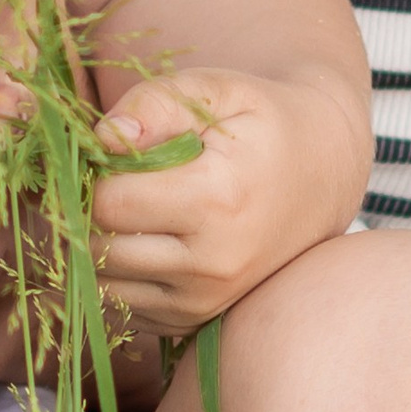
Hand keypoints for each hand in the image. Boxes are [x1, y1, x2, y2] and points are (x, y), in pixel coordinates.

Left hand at [90, 66, 368, 336]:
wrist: (322, 171)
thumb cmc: (260, 120)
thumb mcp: (215, 89)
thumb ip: (155, 103)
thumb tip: (101, 140)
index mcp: (216, 201)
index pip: (108, 203)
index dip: (93, 173)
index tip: (110, 152)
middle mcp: (212, 265)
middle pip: (98, 248)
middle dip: (88, 211)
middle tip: (112, 177)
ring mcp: (206, 302)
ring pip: (103, 284)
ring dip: (98, 245)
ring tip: (128, 204)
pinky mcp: (196, 322)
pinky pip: (123, 307)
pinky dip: (118, 275)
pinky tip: (144, 237)